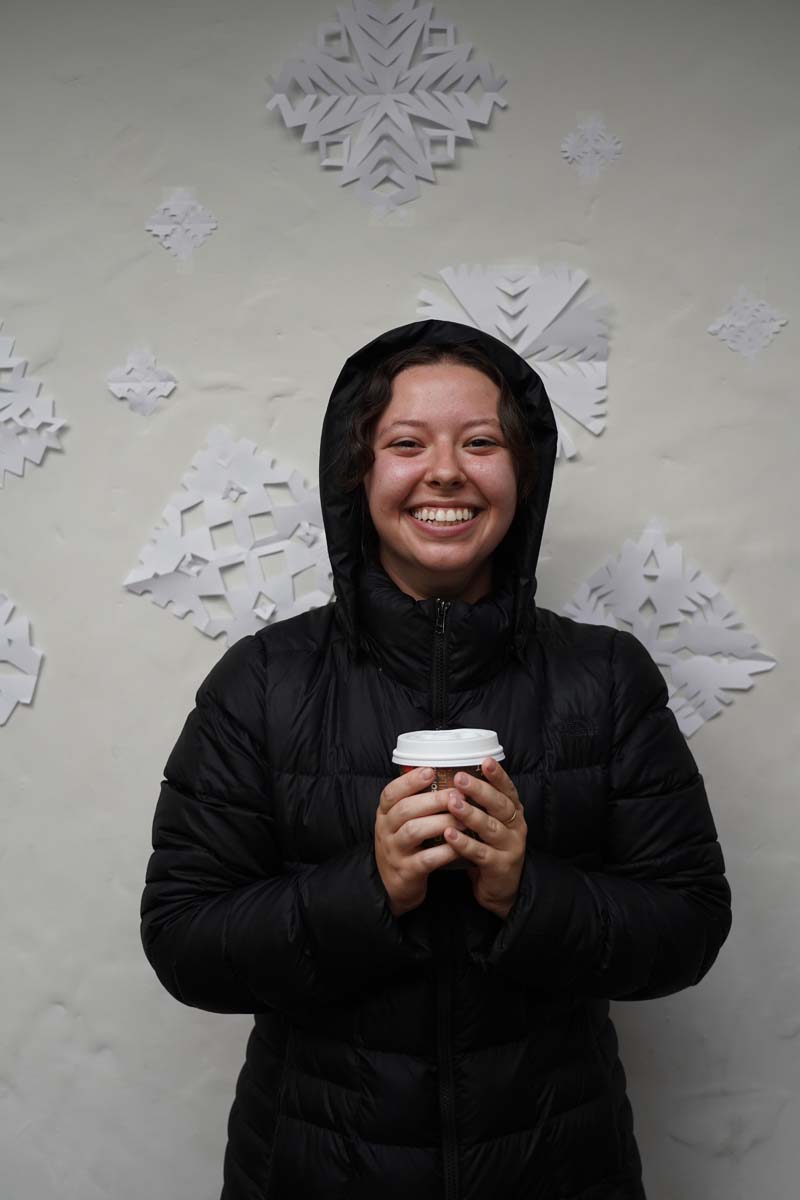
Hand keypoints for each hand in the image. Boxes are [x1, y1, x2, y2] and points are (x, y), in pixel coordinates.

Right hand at [375, 767, 467, 917]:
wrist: (394, 886)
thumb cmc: (404, 846)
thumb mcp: (400, 823)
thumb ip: (415, 803)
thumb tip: (445, 776)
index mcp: (384, 814)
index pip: (390, 793)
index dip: (409, 781)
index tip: (430, 772)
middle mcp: (385, 831)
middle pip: (405, 809)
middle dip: (433, 800)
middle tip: (458, 794)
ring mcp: (394, 852)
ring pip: (414, 831)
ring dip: (441, 822)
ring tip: (464, 819)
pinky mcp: (406, 872)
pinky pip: (426, 859)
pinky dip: (444, 851)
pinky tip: (460, 846)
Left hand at [442, 759, 525, 918]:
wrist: (502, 889)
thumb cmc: (491, 848)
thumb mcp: (490, 823)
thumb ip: (479, 804)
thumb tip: (453, 775)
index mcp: (513, 812)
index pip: (507, 789)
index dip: (498, 775)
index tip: (485, 761)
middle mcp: (515, 827)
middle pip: (499, 805)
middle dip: (479, 790)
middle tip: (459, 778)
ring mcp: (510, 847)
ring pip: (490, 827)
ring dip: (470, 814)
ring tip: (452, 803)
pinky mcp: (500, 866)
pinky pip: (481, 853)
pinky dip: (464, 843)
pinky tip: (449, 835)